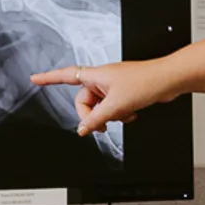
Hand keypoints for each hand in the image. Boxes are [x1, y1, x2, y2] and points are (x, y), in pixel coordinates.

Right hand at [29, 60, 174, 136]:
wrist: (169, 80)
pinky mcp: (124, 92)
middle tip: (103, 125)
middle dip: (93, 116)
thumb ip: (96, 119)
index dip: (48, 78)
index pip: (66, 75)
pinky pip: (113, 107)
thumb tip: (82, 129)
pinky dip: (120, 114)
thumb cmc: (147, 82)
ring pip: (100, 107)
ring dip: (109, 116)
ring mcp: (114, 86)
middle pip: (84, 101)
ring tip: (124, 116)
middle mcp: (103, 79)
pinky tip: (131, 115)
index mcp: (96, 75)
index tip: (35, 79)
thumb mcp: (116, 106)